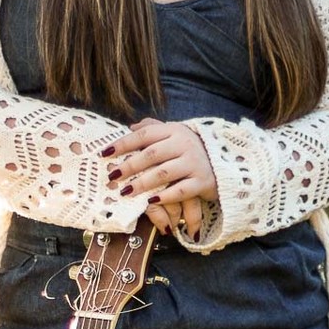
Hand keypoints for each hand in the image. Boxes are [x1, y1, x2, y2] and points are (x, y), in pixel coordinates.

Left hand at [100, 117, 218, 237]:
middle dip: (129, 166)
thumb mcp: (174, 134)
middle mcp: (184, 144)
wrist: (224, 162)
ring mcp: (194, 162)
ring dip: (142, 183)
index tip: (104, 153)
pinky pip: (181, 190)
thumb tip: (131, 126)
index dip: (123, 143)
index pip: (144, 135)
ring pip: (164, 173)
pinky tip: (151, 202)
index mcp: (173, 130)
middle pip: (151, 154)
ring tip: (125, 192)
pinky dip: (165, 196)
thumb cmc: (190, 149)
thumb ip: (153, 128)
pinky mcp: (202, 181)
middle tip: (112, 176)